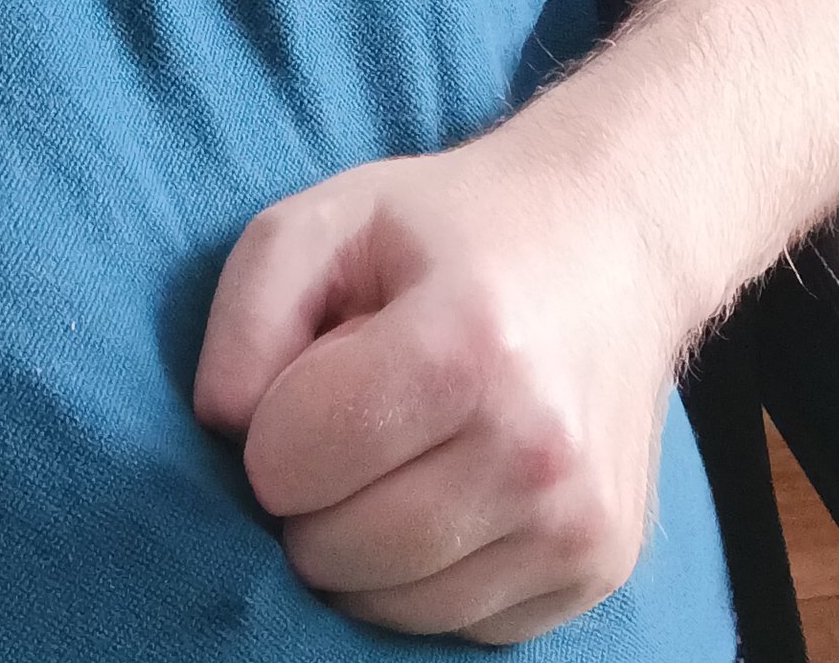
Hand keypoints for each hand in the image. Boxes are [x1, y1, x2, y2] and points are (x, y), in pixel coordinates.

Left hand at [193, 119, 689, 644]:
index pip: (287, 461)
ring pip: (393, 608)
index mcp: (464, 346)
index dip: (274, 421)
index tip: (314, 373)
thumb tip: (225, 422)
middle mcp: (535, 447)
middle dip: (311, 495)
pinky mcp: (603, 567)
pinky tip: (454, 489)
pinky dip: (431, 575)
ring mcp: (579, 521)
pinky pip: (462, 626)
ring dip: (364, 547)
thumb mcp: (331, 217)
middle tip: (350, 422)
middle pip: (336, 551)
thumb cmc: (451, 228)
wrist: (613, 239)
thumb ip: (247, 312)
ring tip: (401, 453)